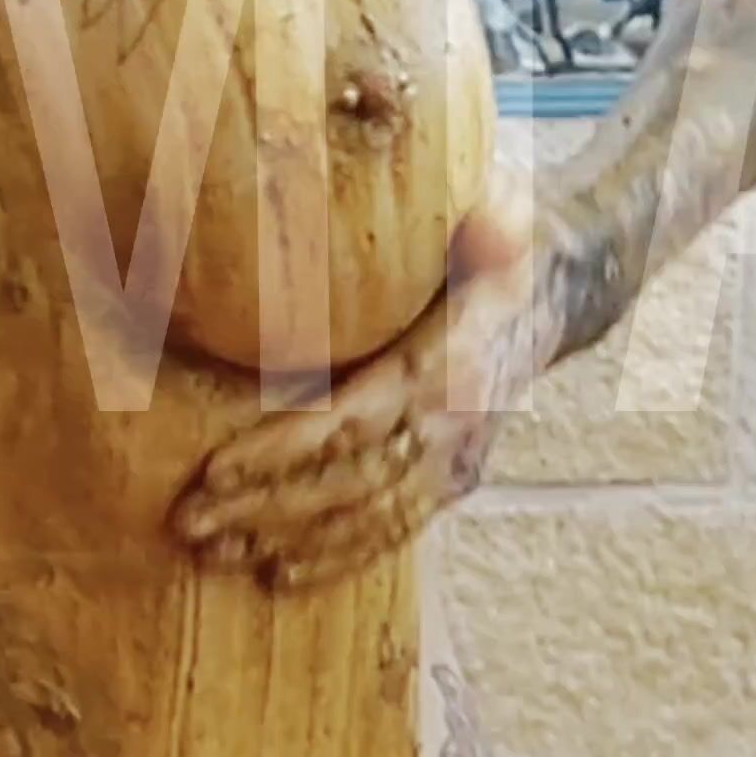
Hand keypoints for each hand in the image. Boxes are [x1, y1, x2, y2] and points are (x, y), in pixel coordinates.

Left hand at [172, 158, 560, 589]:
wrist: (567, 282)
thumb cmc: (505, 229)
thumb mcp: (491, 202)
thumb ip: (469, 206)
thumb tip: (448, 181)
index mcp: (450, 362)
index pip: (352, 420)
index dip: (282, 452)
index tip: (216, 466)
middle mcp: (456, 426)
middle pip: (346, 485)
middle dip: (264, 509)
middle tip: (188, 525)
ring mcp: (457, 459)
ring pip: (364, 518)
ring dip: (286, 541)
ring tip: (214, 554)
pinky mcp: (454, 477)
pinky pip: (391, 531)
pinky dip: (336, 558)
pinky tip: (279, 575)